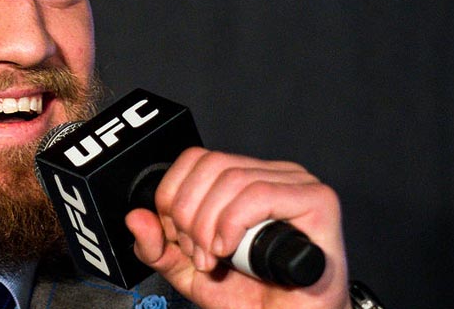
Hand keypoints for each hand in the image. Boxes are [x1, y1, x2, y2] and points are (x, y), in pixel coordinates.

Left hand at [125, 147, 350, 308]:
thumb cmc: (252, 299)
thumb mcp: (188, 272)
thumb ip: (158, 247)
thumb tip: (135, 217)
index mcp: (245, 180)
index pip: (196, 158)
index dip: (174, 196)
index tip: (176, 237)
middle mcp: (272, 175)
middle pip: (211, 166)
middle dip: (190, 215)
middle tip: (197, 254)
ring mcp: (297, 185)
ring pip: (232, 179)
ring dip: (209, 226)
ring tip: (213, 259)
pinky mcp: (318, 202)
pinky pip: (260, 194)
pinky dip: (233, 223)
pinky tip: (230, 249)